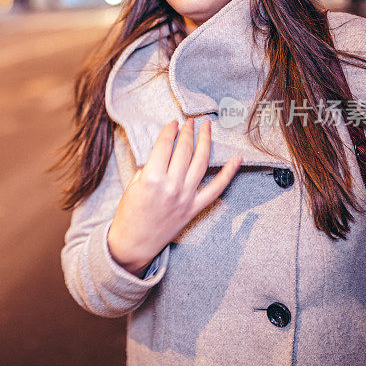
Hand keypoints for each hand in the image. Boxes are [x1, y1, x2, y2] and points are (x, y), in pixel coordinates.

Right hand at [106, 118, 242, 276]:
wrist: (134, 243)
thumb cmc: (129, 214)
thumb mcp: (133, 185)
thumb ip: (149, 167)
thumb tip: (164, 151)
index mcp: (152, 178)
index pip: (164, 146)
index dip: (170, 130)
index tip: (173, 122)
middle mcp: (171, 186)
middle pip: (184, 151)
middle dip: (188, 132)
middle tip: (190, 122)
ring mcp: (185, 198)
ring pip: (201, 163)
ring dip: (205, 142)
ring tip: (207, 128)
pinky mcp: (194, 208)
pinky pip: (216, 189)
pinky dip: (229, 173)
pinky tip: (236, 159)